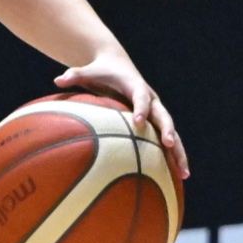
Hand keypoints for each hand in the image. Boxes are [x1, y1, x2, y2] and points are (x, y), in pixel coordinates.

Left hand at [56, 53, 188, 179]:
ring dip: (179, 152)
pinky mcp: (154, 121)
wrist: (116, 64)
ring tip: (184, 173)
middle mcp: (151, 99)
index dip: (141, 108)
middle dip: (167, 130)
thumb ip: (74, 75)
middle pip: (163, 116)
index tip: (138, 122)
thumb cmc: (99, 71)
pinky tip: (177, 178)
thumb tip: (58, 79)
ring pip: (171, 132)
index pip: (141, 97)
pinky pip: (164, 140)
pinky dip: (173, 157)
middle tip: (169, 145)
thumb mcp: (87, 71)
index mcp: (136, 86)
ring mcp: (155, 111)